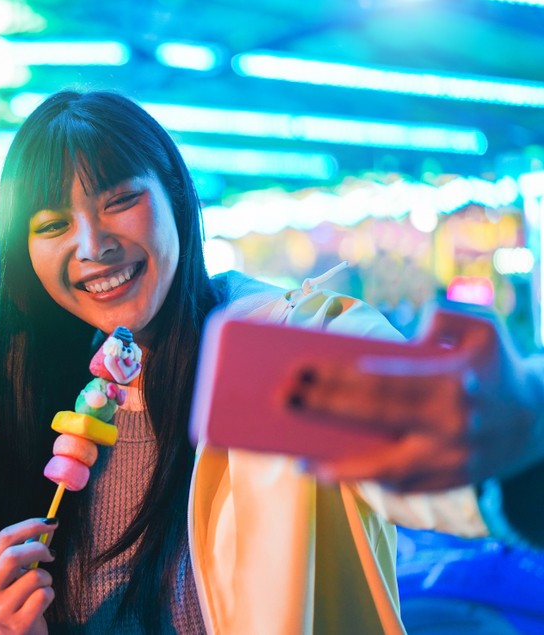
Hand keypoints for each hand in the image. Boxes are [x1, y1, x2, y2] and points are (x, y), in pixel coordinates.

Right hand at [0, 518, 57, 634]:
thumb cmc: (18, 599)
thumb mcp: (15, 574)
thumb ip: (26, 549)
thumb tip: (47, 526)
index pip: (3, 538)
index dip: (30, 526)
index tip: (51, 523)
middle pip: (13, 555)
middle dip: (39, 549)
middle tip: (51, 555)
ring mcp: (0, 609)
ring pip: (34, 576)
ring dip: (47, 578)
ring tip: (41, 587)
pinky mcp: (18, 624)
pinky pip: (44, 596)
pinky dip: (50, 594)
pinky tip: (41, 602)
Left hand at [292, 306, 543, 491]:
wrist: (542, 419)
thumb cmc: (497, 366)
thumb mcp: (484, 328)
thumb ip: (447, 314)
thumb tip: (410, 331)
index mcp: (451, 384)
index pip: (381, 383)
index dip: (336, 380)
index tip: (298, 373)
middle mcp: (451, 426)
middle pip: (373, 419)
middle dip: (323, 409)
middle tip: (282, 401)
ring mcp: (452, 460)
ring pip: (388, 470)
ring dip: (342, 469)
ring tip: (303, 464)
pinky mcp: (453, 482)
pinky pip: (404, 487)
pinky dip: (370, 482)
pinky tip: (339, 474)